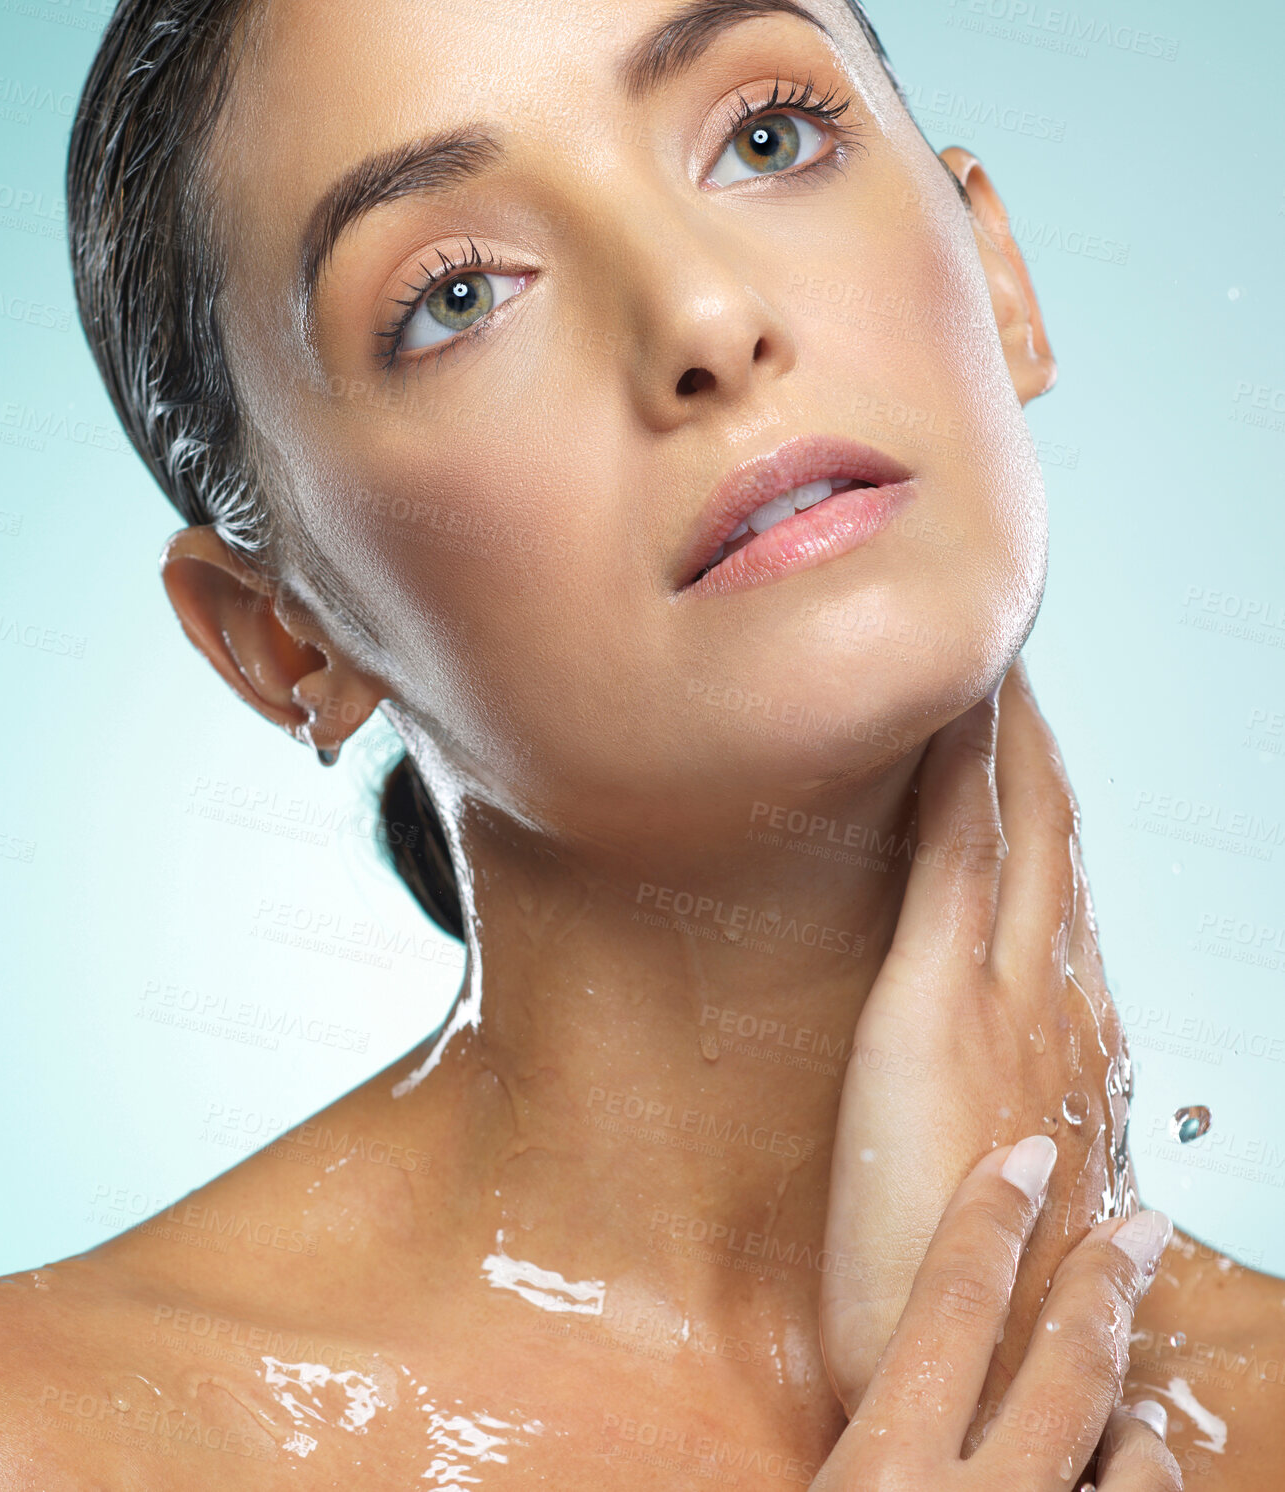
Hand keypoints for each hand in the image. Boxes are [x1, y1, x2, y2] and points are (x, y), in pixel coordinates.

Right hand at [810, 1136, 1178, 1490]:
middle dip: (1107, 1280)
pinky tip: (1127, 1466)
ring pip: (1127, 1463)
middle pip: (1065, 1361)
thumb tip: (862, 1370)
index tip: (1026, 1159)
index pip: (953, 1298)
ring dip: (1134, 1403)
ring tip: (1136, 1380)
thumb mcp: (809, 1486)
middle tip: (1138, 1229)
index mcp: (882, 1457)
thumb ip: (845, 1430)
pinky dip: (1133, 1482)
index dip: (994, 1214)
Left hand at [821, 660, 1135, 1424]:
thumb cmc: (972, 1275)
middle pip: (1057, 834)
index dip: (1049, 807)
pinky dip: (959, 775)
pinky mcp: (941, 1004)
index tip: (1027, 743)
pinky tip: (947, 711)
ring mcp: (1010, 995)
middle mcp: (1059, 1000)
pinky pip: (960, 856)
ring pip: (1023, 824)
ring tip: (988, 661)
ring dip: (1005, 735)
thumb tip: (1010, 1084)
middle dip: (1036, 746)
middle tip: (1012, 666)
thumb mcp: (1016, 1175)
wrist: (968, 1351)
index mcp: (1069, 1036)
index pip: (1064, 887)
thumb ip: (1016, 1109)